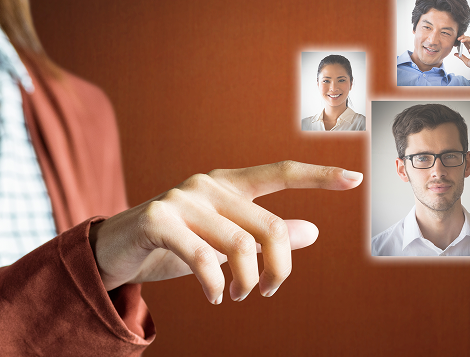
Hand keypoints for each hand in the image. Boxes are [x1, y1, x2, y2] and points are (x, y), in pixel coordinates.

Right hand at [89, 161, 362, 303]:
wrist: (113, 249)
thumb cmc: (176, 244)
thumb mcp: (225, 240)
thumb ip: (266, 233)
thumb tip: (314, 230)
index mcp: (230, 184)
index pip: (281, 174)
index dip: (319, 177)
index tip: (356, 179)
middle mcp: (209, 184)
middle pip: (269, 227)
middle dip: (278, 267)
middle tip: (268, 291)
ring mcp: (183, 199)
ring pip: (240, 246)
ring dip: (246, 282)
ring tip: (236, 295)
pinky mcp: (159, 219)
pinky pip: (203, 257)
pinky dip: (214, 283)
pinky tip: (214, 296)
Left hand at [454, 35, 469, 70]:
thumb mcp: (467, 62)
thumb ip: (461, 57)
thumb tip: (455, 54)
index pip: (465, 43)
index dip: (461, 40)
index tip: (457, 40)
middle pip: (468, 39)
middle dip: (463, 37)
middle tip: (458, 38)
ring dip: (466, 39)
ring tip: (462, 41)